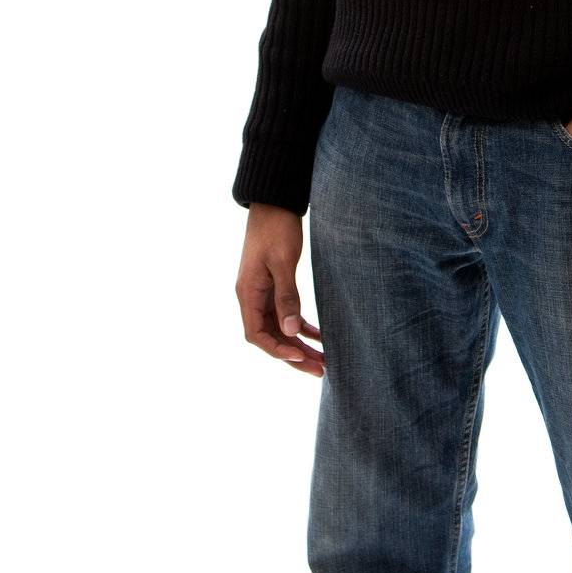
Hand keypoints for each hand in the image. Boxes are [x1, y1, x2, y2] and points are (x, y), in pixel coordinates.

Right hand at [235, 203, 324, 376]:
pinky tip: (318, 335)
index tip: (302, 357)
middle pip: (270, 336)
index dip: (278, 350)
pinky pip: (285, 313)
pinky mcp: (273, 285)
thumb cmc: (277, 227)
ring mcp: (262, 292)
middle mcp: (251, 296)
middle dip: (294, 355)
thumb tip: (292, 331)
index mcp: (247, 293)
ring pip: (279, 328)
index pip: (257, 335)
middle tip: (321, 370)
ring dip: (299, 344)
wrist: (274, 202)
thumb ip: (287, 296)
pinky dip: (301, 326)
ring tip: (324, 360)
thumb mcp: (283, 261)